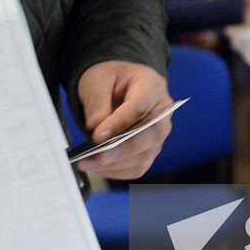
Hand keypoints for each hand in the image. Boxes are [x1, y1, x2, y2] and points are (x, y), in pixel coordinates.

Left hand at [77, 62, 172, 179]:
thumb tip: (95, 127)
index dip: (119, 123)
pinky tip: (96, 166)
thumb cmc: (110, 80)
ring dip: (114, 164)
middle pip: (147, 136)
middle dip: (119, 150)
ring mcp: (158, 135)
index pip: (140, 106)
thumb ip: (97, 100)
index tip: (97, 136)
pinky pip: (136, 168)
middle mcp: (162, 113)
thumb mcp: (98, 79)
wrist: (118, 87)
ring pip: (142, 156)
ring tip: (87, 162)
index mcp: (152, 85)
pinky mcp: (149, 151)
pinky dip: (116, 171)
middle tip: (94, 156)